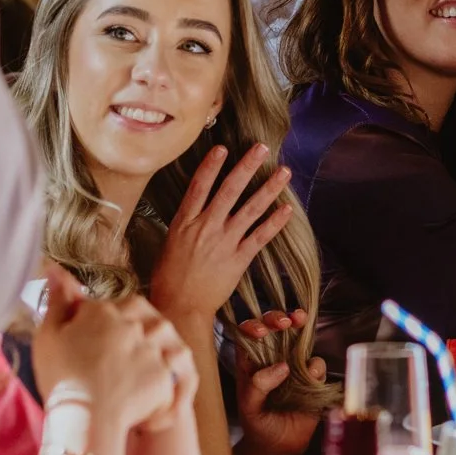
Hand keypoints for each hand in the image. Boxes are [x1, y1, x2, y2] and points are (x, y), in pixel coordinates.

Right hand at [32, 266, 196, 442]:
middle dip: (126, 337)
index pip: (105, 308)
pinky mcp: (164, 375)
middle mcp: (132, 324)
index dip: (98, 325)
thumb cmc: (60, 376)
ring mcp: (151, 349)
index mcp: (103, 311)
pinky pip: (168, 374)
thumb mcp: (48, 334)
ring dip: (149, 354)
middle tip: (109, 363)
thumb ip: (57, 300)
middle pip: (135, 319)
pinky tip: (140, 399)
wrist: (83, 416)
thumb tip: (55, 268)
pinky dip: (157, 386)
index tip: (89, 346)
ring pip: (158, 341)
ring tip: (132, 375)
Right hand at [147, 143, 296, 329]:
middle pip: (229, 189)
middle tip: (262, 148)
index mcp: (184, 222)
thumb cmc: (168, 278)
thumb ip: (184, 224)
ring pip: (251, 209)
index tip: (223, 148)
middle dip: (247, 166)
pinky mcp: (238, 259)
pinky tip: (287, 209)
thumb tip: (194, 209)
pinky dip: (275, 222)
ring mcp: (224, 242)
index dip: (211, 165)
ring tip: (284, 172)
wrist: (179, 306)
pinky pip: (260, 236)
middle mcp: (206, 227)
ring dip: (269, 188)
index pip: (199, 186)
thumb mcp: (169, 244)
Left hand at [232, 310, 327, 454]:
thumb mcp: (250, 408)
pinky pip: (316, 365)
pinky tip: (310, 378)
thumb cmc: (258, 426)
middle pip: (272, 327)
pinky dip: (315, 367)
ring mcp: (292, 365)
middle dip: (278, 317)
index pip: (246, 334)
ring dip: (300, 326)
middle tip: (285, 321)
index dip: (253, 325)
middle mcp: (270, 358)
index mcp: (249, 363)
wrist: (279, 449)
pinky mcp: (311, 378)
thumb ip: (258, 386)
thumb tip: (282, 366)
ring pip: (297, 337)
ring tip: (300, 322)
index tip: (261, 331)